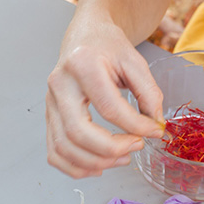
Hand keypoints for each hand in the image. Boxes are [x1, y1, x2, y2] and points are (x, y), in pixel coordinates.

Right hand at [46, 18, 164, 177]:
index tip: (154, 131)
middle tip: (136, 147)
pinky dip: (75, 167)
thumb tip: (154, 125)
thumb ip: (149, 93)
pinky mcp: (48, 117)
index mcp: (82, 65)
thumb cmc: (107, 47)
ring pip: (63, 148)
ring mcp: (49, 103)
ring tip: (122, 158)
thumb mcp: (135, 61)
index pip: (108, 107)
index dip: (135, 126)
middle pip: (77, 132)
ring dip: (95, 162)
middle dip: (111, 149)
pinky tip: (99, 164)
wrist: (85, 36)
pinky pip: (55, 152)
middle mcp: (59, 85)